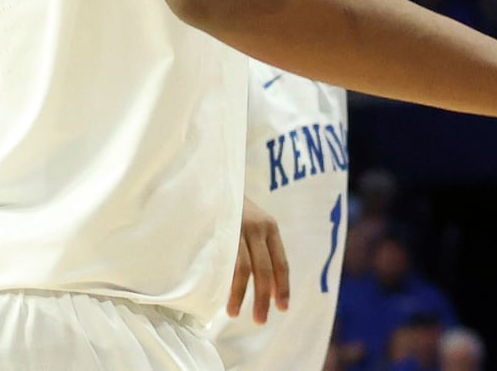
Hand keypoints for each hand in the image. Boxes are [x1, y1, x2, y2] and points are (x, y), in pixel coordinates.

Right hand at [227, 197, 290, 323]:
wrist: (214, 176)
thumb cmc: (233, 207)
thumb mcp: (253, 224)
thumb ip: (261, 252)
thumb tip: (268, 291)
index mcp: (270, 227)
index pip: (281, 263)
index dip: (282, 288)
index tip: (282, 308)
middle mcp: (258, 227)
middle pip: (265, 269)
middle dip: (263, 298)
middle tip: (260, 320)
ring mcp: (238, 227)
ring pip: (244, 268)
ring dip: (241, 295)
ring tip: (235, 313)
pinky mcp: (219, 228)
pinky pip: (224, 260)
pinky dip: (225, 281)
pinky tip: (221, 295)